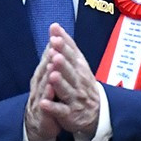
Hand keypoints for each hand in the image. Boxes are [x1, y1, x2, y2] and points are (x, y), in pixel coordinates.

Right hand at [24, 41, 57, 140]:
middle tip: (54, 45)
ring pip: (44, 84)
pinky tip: (50, 90)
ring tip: (52, 65)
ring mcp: (39, 98)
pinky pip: (45, 104)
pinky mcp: (42, 112)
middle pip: (45, 68)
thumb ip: (51, 61)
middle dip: (49, 56)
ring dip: (48, 74)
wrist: (37, 124)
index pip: (48, 57)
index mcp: (43, 74)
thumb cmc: (45, 98)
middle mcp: (39, 83)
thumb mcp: (48, 78)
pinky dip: (47, 97)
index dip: (52, 45)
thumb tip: (54, 41)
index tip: (56, 32)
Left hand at [42, 26, 102, 140]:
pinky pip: (60, 110)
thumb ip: (67, 46)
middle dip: (63, 62)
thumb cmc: (83, 84)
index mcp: (79, 68)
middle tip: (55, 53)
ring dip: (59, 83)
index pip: (72, 55)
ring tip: (52, 75)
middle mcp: (78, 82)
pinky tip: (44, 103)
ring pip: (66, 90)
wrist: (96, 113)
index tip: (55, 36)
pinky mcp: (69, 114)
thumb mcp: (79, 64)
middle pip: (70, 71)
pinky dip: (52, 107)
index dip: (64, 46)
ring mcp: (75, 98)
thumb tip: (55, 26)